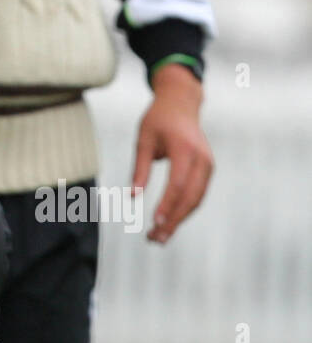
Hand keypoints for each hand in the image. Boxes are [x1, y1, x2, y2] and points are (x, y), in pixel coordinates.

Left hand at [132, 63, 213, 243]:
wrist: (181, 103)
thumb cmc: (158, 120)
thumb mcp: (143, 140)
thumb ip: (139, 169)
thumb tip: (132, 198)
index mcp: (184, 148)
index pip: (177, 183)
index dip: (167, 205)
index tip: (154, 222)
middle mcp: (201, 158)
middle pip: (190, 197)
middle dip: (173, 220)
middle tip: (154, 239)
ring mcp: (208, 165)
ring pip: (196, 199)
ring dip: (179, 220)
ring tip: (159, 236)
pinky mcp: (207, 170)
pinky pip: (197, 194)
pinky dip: (184, 210)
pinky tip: (168, 222)